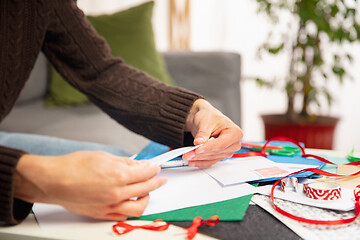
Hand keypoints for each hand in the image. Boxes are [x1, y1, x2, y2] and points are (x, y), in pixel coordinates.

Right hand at [14, 151, 165, 219]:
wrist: (54, 180)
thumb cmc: (74, 166)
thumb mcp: (103, 156)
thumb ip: (124, 162)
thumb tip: (138, 164)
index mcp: (118, 175)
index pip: (146, 173)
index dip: (154, 169)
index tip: (156, 167)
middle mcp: (117, 192)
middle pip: (146, 189)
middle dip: (156, 182)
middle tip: (160, 179)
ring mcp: (110, 205)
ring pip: (139, 207)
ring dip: (146, 199)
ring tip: (146, 192)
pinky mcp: (102, 214)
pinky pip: (124, 215)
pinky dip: (130, 208)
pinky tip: (130, 201)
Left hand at [183, 99, 242, 166]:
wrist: (206, 120)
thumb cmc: (210, 117)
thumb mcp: (205, 121)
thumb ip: (203, 132)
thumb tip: (199, 142)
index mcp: (235, 132)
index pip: (221, 144)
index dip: (209, 148)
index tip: (197, 149)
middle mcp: (234, 144)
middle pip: (216, 152)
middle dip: (200, 153)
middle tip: (187, 153)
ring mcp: (227, 151)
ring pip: (212, 158)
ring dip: (198, 158)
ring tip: (187, 155)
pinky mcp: (220, 156)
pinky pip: (210, 161)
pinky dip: (200, 162)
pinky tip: (192, 161)